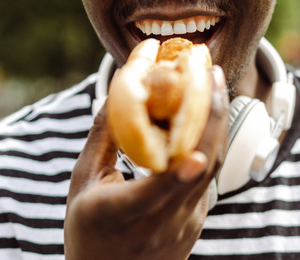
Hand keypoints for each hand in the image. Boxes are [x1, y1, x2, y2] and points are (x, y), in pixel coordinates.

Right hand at [64, 66, 229, 259]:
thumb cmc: (88, 227)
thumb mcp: (83, 183)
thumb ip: (102, 138)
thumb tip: (120, 90)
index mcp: (121, 216)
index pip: (154, 196)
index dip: (177, 177)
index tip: (195, 155)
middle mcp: (160, 224)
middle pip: (198, 169)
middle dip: (210, 116)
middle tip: (210, 72)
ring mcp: (184, 225)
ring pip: (210, 168)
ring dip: (216, 121)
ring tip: (213, 82)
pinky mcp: (197, 221)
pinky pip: (207, 176)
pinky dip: (208, 140)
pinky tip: (204, 113)